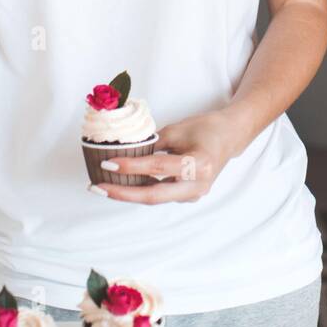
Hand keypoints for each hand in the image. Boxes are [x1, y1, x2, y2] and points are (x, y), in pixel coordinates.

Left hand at [90, 111, 238, 203]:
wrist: (229, 137)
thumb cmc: (206, 128)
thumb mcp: (177, 130)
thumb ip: (152, 143)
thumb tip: (123, 151)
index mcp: (199, 164)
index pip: (158, 168)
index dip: (131, 167)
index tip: (108, 164)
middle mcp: (198, 185)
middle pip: (154, 195)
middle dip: (123, 193)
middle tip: (97, 188)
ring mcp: (194, 194)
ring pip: (155, 197)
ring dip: (129, 193)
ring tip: (104, 186)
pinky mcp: (188, 196)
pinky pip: (161, 195)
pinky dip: (141, 190)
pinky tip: (123, 184)